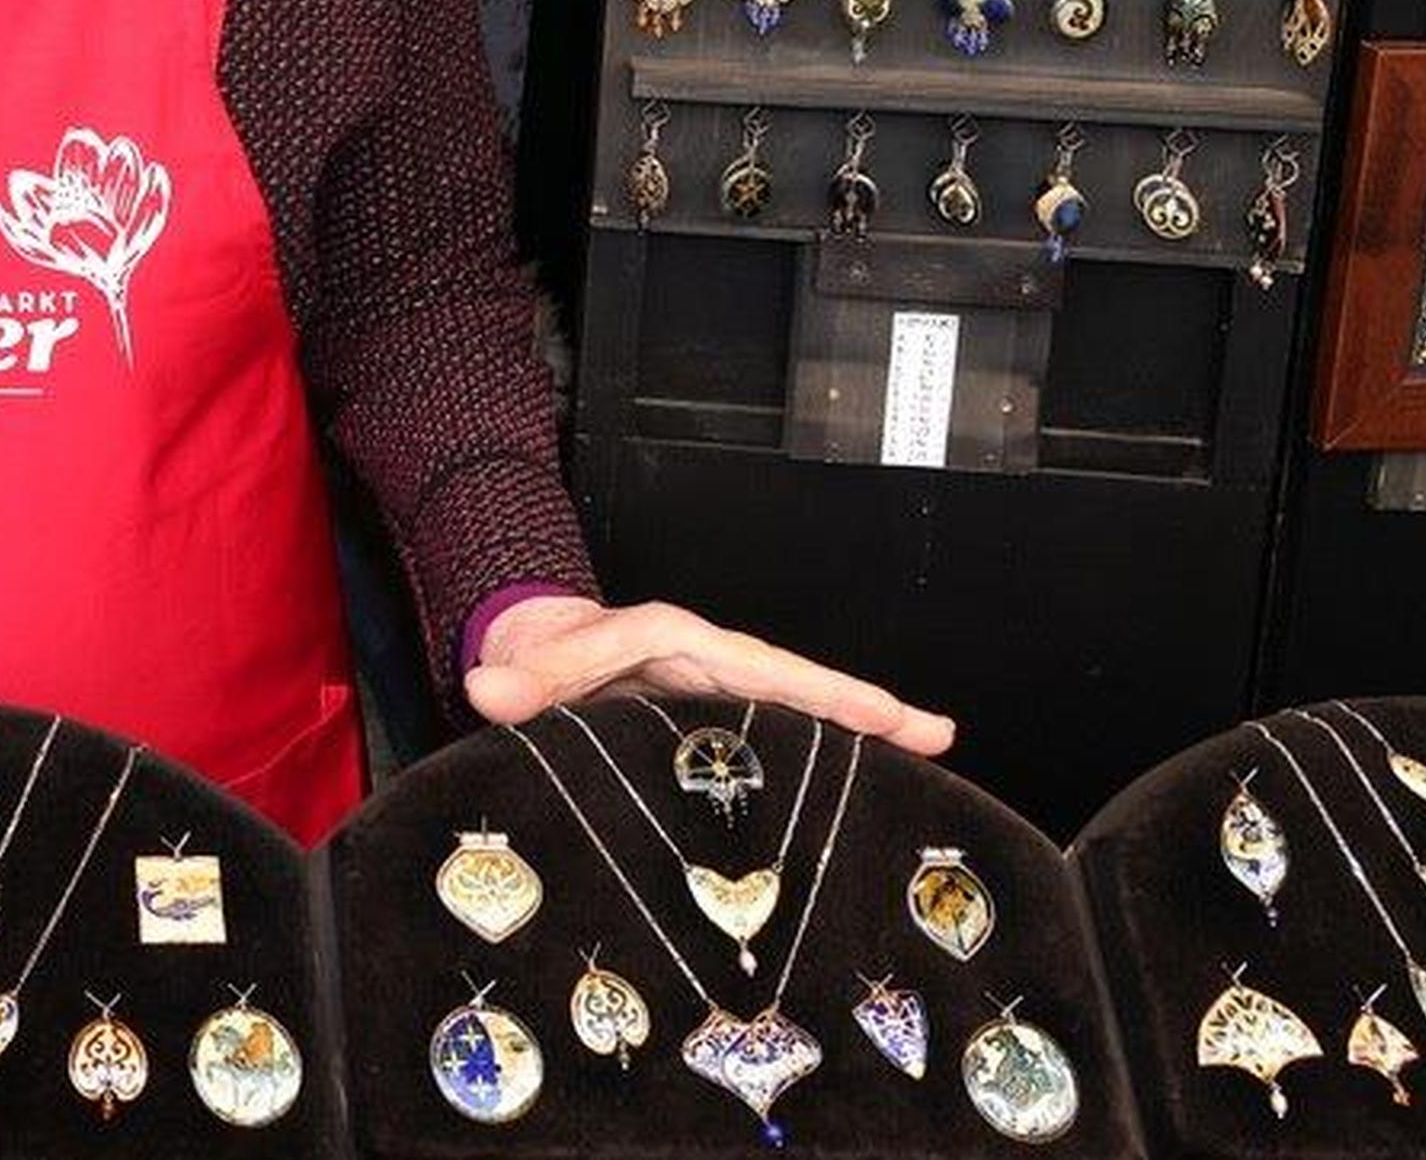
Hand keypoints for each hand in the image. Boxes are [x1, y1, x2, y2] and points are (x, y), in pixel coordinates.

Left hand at [463, 593, 955, 755]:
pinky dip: (818, 752)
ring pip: (794, 712)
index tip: (878, 711)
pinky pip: (771, 736)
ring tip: (929, 755)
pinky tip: (860, 784)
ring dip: (856, 731)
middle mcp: (708, 664)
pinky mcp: (709, 725)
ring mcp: (713, 695)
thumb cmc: (539, 652)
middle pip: (799, 685)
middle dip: (868, 708)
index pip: (762, 666)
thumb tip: (487, 688)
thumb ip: (518, 678)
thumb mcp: (528, 662)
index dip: (821, 690)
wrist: (527, 650)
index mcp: (678, 642)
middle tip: (939, 735)